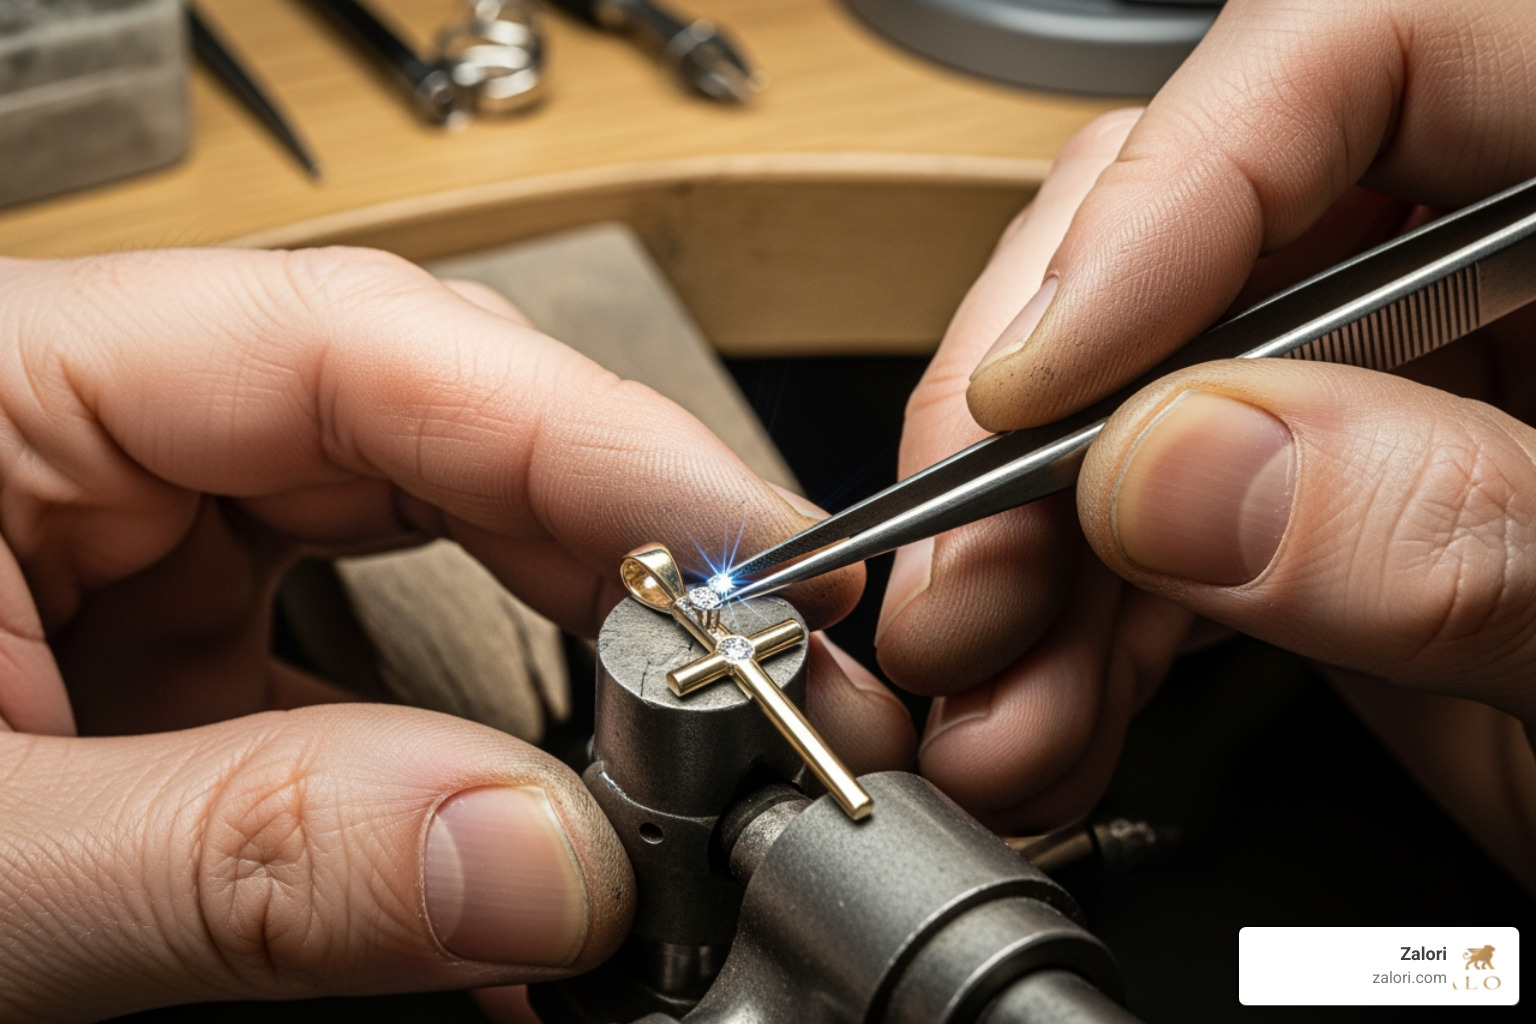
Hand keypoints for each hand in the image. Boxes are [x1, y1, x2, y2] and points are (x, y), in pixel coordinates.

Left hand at [0, 248, 910, 1020]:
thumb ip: (239, 858)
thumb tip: (531, 867)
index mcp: (8, 383)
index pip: (372, 350)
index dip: (600, 443)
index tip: (765, 557)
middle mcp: (92, 434)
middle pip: (430, 434)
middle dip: (613, 557)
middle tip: (757, 679)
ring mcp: (136, 539)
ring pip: (418, 550)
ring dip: (560, 665)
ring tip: (674, 761)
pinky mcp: (160, 645)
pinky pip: (358, 668)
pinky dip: (457, 767)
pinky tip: (524, 858)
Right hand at [879, 0, 1535, 880]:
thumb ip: (1472, 541)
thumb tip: (1179, 471)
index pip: (1370, 48)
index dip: (1175, 196)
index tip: (1048, 381)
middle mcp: (1519, 244)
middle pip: (1209, 225)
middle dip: (1048, 418)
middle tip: (972, 571)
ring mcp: (1423, 370)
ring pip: (1153, 387)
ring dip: (1042, 556)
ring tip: (999, 696)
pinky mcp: (1355, 490)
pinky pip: (1179, 512)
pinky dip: (1094, 616)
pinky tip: (1051, 701)